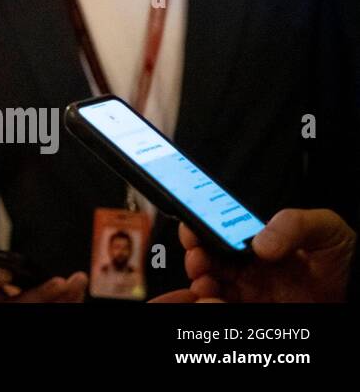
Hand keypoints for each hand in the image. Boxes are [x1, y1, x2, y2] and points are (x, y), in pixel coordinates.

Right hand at [0, 233, 86, 301]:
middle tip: (60, 281)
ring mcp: (18, 311)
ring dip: (64, 298)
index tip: (5, 270)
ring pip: (42, 309)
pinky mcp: (34, 308)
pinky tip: (78, 287)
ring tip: (79, 279)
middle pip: (22, 305)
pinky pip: (54, 308)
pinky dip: (69, 300)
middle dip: (43, 294)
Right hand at [179, 209, 355, 302]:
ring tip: (205, 286)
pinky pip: (227, 311)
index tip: (193, 234)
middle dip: (195, 261)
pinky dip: (212, 306)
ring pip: (210, 291)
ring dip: (198, 287)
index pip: (219, 236)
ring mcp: (253, 296)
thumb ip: (293, 223)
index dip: (200, 233)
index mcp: (258, 246)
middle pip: (207, 265)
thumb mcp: (325, 229)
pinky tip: (213, 302)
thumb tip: (259, 241)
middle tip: (198, 262)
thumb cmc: (348, 259)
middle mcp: (250, 271)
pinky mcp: (259, 315)